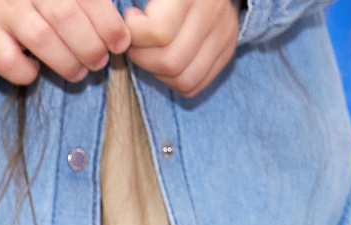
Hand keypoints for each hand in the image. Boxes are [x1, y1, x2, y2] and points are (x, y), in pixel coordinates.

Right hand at [0, 0, 132, 82]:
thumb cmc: (43, 1)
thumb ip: (93, 4)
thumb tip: (125, 27)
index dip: (109, 23)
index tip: (120, 44)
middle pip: (66, 17)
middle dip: (89, 46)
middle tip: (99, 62)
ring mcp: (4, 10)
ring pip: (41, 38)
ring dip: (66, 62)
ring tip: (78, 73)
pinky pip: (7, 60)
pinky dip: (25, 72)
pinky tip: (35, 72)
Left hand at [122, 0, 239, 95]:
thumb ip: (138, 13)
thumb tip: (123, 31)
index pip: (159, 32)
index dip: (135, 34)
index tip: (132, 18)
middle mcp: (211, 13)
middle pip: (171, 61)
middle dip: (143, 58)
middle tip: (138, 43)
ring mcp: (223, 33)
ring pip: (183, 79)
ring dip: (157, 73)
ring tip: (152, 53)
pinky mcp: (227, 50)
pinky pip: (194, 85)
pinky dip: (173, 82)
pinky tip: (166, 61)